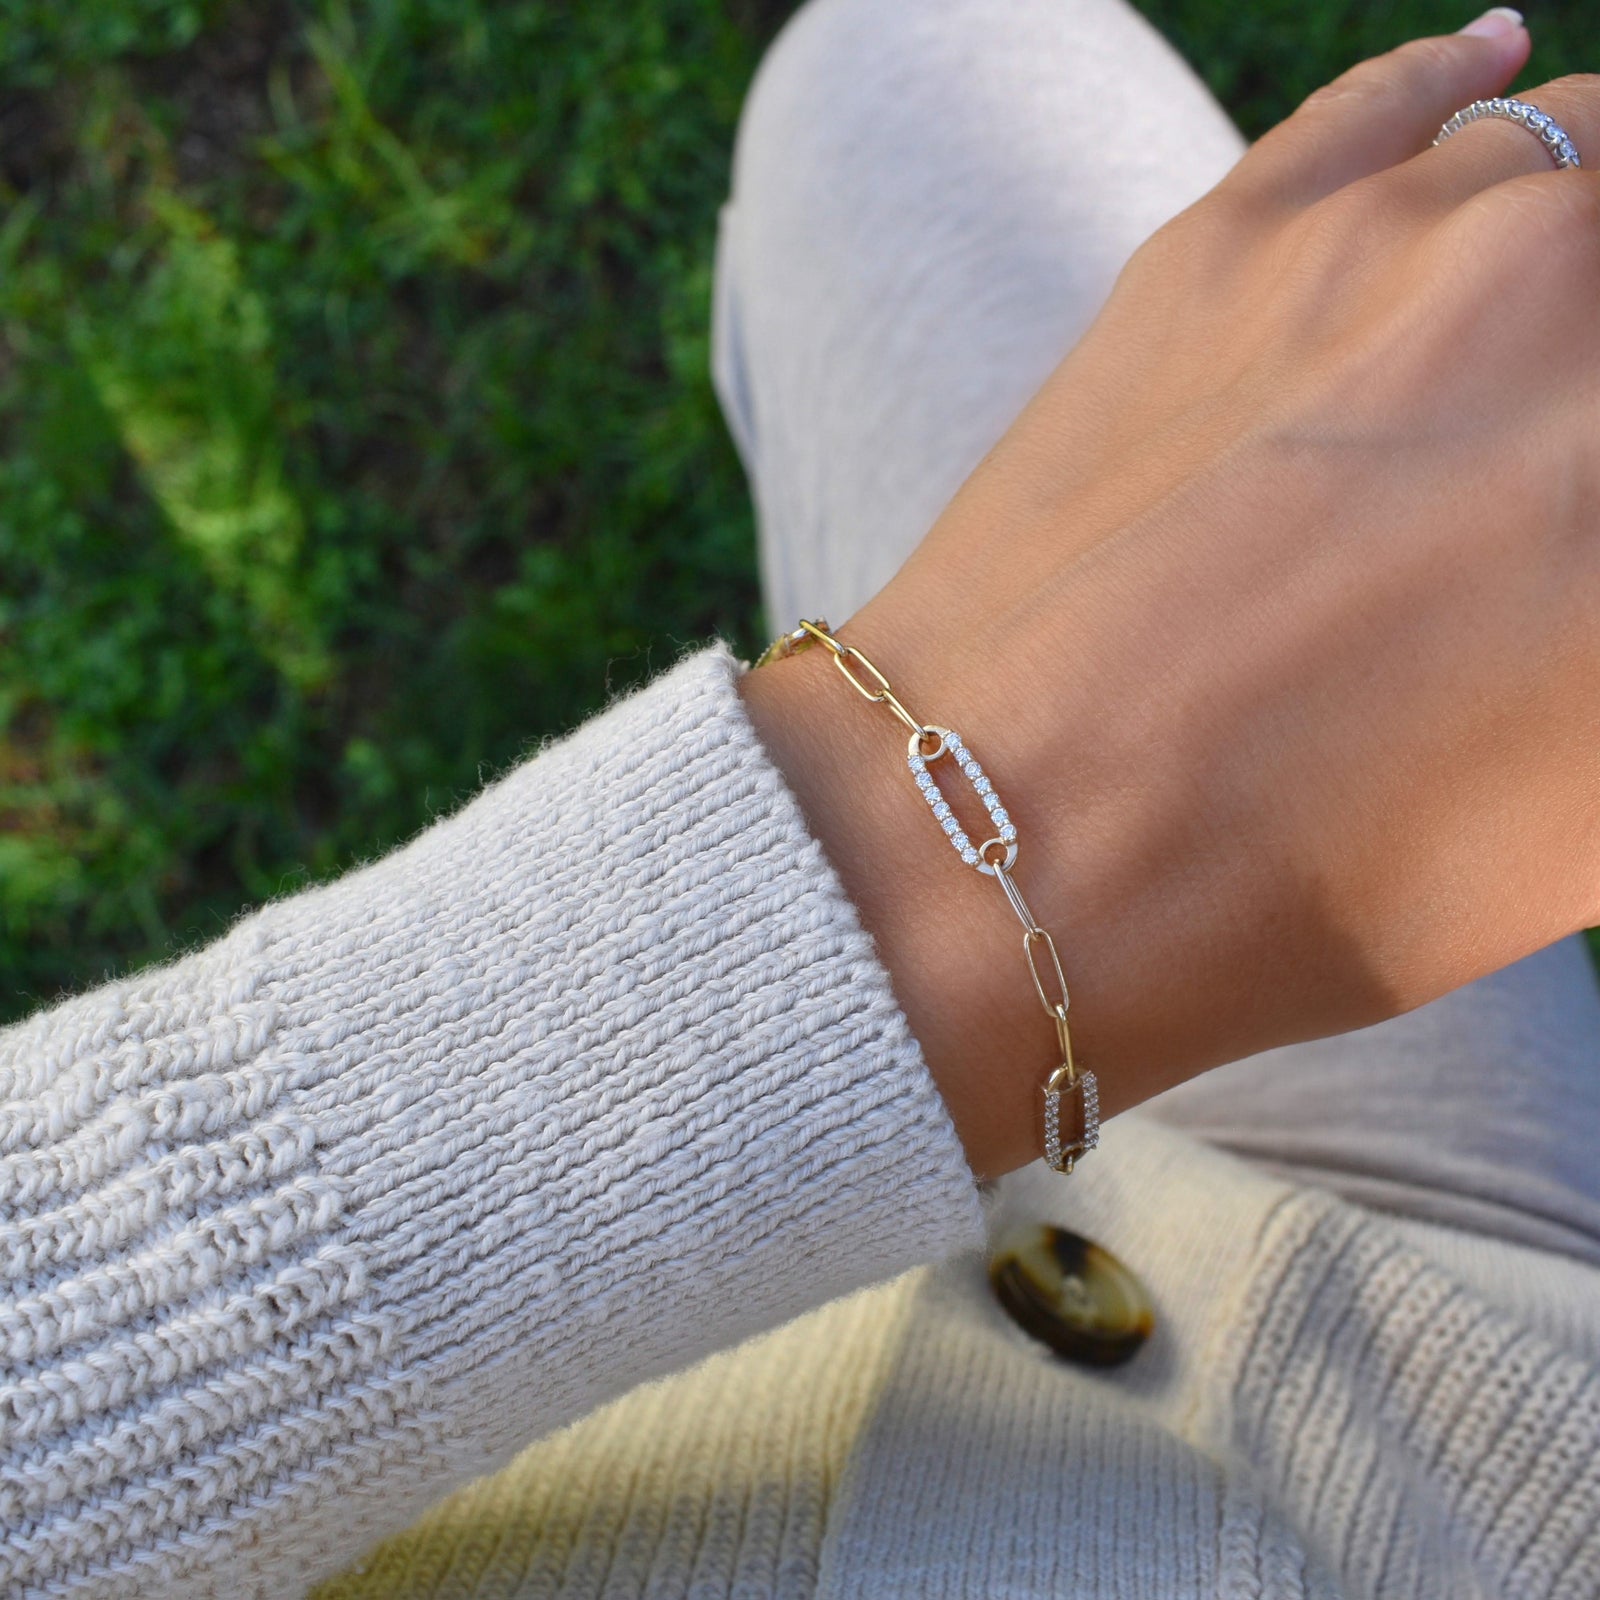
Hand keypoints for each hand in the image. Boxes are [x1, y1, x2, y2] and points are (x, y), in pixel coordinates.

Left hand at [741, 21, 1599, 1178]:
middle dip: (1582, 379)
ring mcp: (1405, 251)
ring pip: (1575, 170)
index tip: (1566, 522)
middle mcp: (1558, 327)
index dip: (1591, 503)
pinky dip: (1468, 89)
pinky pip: (1405, 104)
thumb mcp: (1565, 826)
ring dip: (1574, 247)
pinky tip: (1506, 72)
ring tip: (1534, 333)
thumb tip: (1571, 530)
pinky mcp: (1238, 238)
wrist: (997, 842)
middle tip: (1535, 462)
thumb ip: (1599, 649)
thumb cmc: (1279, 895)